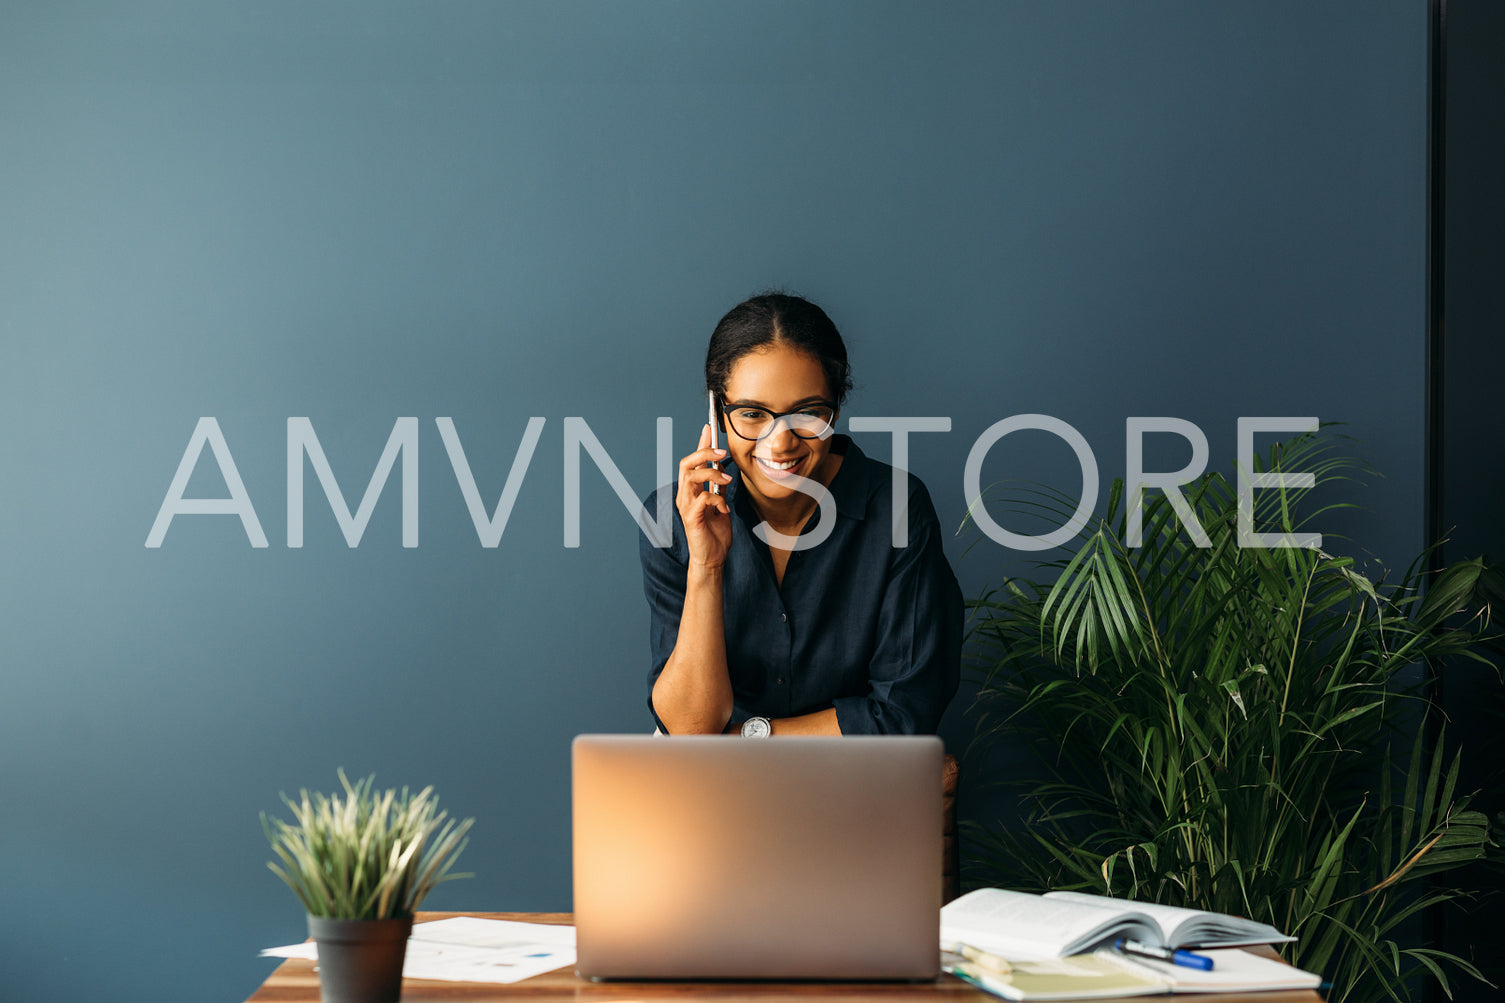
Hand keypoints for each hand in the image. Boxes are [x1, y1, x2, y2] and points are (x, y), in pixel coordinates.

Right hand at [676, 423, 732, 568]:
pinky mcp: (691, 517)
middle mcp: (684, 495)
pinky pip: (702, 498)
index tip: (709, 427)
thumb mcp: (720, 504)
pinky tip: (724, 509)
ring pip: (691, 476)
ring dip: (711, 473)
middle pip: (687, 463)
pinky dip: (716, 499)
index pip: (692, 460)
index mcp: (690, 490)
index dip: (700, 443)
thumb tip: (722, 468)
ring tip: (726, 480)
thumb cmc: (715, 533)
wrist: (713, 558)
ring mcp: (685, 506)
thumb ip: (718, 486)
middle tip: (722, 452)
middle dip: (704, 452)